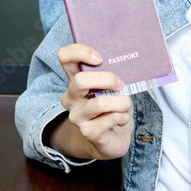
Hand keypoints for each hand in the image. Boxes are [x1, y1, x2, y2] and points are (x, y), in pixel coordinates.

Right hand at [50, 44, 132, 160]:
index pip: (64, 56)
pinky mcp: (87, 132)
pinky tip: (123, 119)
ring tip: (126, 104)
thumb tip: (124, 64)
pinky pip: (109, 119)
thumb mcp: (113, 87)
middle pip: (80, 80)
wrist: (114, 138)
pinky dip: (123, 117)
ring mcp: (76, 115)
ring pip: (99, 103)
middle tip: (121, 85)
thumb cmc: (114, 107)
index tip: (100, 58)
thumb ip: (112, 74)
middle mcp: (71, 97)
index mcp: (75, 79)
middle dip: (107, 79)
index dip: (80, 52)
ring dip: (121, 102)